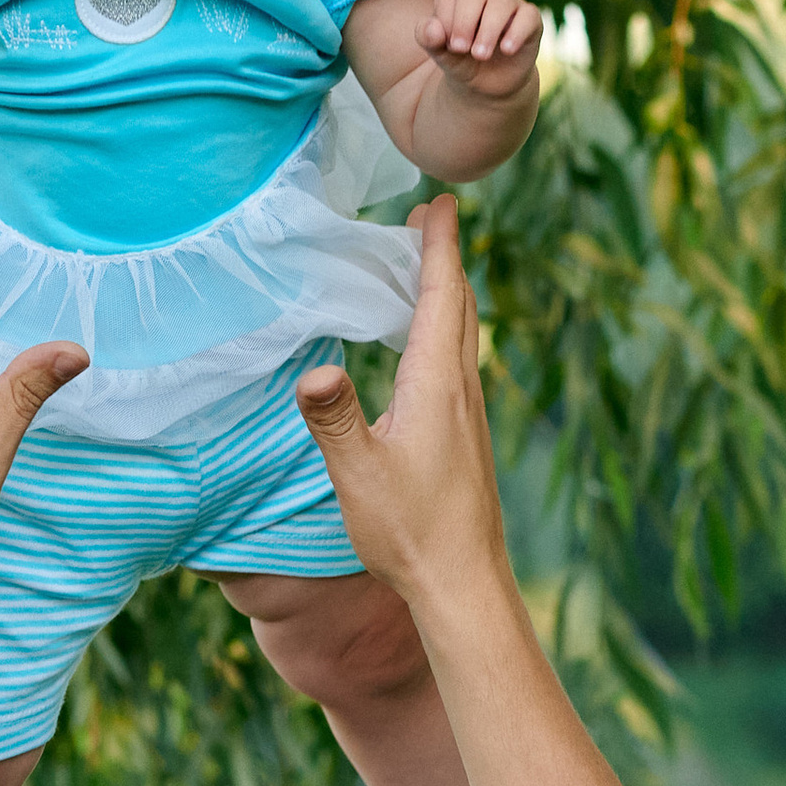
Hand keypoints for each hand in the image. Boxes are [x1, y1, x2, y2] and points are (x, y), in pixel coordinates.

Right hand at [293, 199, 512, 611]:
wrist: (464, 584)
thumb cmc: (412, 532)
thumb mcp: (360, 474)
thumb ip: (336, 420)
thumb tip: (316, 371)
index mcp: (438, 387)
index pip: (441, 298)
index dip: (439, 246)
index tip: (441, 201)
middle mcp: (462, 392)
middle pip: (460, 307)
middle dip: (445, 257)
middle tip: (431, 216)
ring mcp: (470, 415)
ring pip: (463, 335)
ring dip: (447, 293)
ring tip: (427, 267)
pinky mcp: (467, 438)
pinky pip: (458, 364)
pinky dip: (445, 332)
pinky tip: (428, 349)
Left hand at [417, 0, 541, 94]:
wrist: (489, 84)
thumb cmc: (462, 62)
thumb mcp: (442, 55)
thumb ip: (428, 40)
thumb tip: (431, 27)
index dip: (445, 20)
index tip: (447, 46)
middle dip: (463, 21)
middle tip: (459, 49)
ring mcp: (508, 3)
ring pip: (501, 2)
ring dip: (488, 30)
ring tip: (480, 55)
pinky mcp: (529, 19)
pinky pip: (528, 16)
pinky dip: (517, 32)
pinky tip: (506, 50)